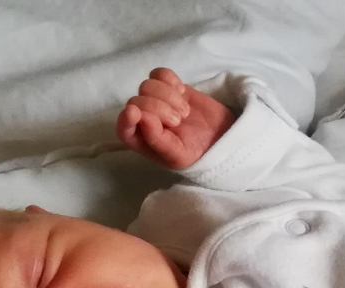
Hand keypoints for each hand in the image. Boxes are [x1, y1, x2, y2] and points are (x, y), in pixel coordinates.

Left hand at [116, 67, 236, 169]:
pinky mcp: (170, 87)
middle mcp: (145, 119)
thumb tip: (141, 117)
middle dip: (159, 108)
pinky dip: (170, 80)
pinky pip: (159, 74)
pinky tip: (182, 92)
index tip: (135, 112)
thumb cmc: (197, 153)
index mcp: (142, 140)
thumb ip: (156, 140)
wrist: (222, 138)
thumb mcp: (178, 156)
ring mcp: (156, 100)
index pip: (123, 127)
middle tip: (178, 121)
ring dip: (168, 96)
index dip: (126, 118)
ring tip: (184, 112)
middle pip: (137, 101)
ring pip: (147, 85)